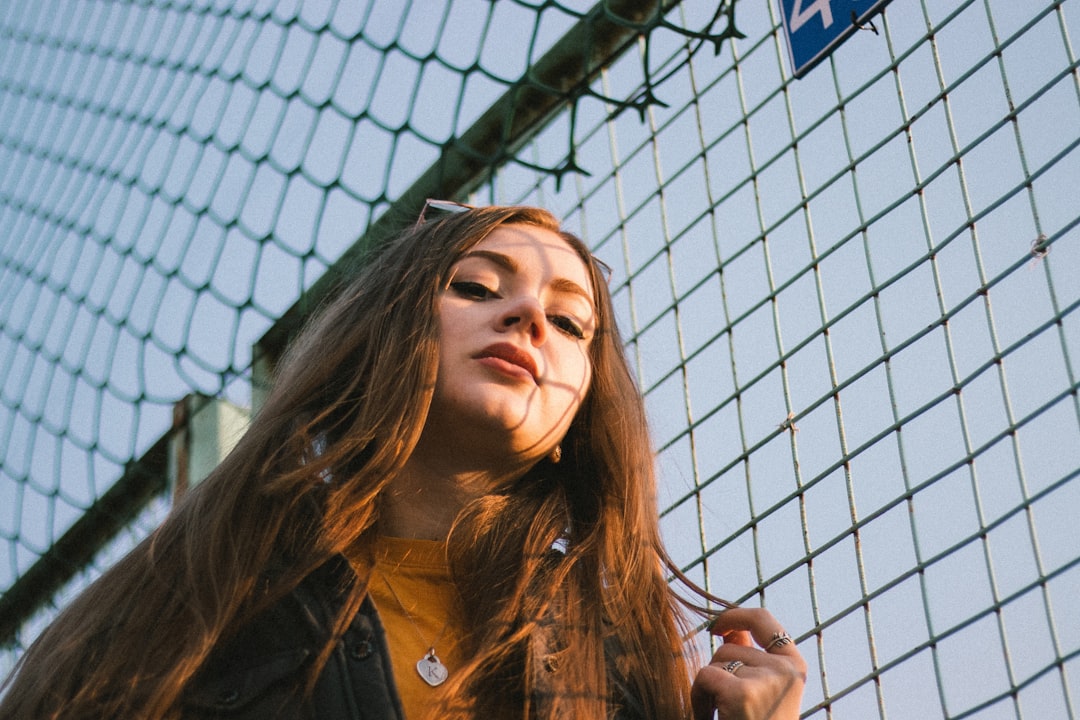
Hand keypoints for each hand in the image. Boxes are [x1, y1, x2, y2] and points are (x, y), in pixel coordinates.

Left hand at [690, 607, 806, 719]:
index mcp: (795, 667)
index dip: (735, 614)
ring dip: (708, 688)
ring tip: (722, 716)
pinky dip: (699, 698)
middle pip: (731, 646)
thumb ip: (749, 657)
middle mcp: (787, 670)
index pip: (764, 619)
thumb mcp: (760, 691)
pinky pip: (705, 676)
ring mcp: (767, 680)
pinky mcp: (743, 693)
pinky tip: (711, 719)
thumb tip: (729, 628)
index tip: (716, 626)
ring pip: (716, 662)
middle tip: (725, 706)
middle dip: (718, 671)